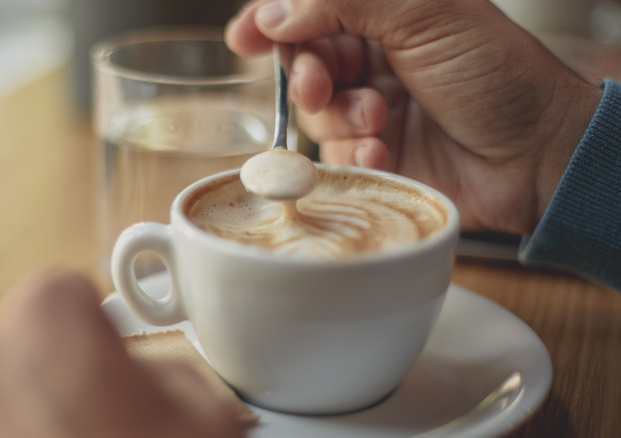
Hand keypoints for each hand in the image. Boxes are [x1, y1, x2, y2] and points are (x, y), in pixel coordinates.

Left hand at [0, 271, 247, 437]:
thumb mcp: (201, 416)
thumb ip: (177, 372)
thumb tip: (157, 382)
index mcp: (46, 314)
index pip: (75, 296)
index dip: (102, 335)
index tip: (114, 365)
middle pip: (22, 340)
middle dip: (57, 374)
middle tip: (98, 422)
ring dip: (15, 411)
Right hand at [226, 0, 602, 233]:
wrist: (536, 154)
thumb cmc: (496, 73)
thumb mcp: (426, 12)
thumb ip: (344, 0)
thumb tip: (275, 13)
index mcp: (386, 17)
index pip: (310, 13)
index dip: (272, 22)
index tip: (245, 37)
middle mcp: (373, 63)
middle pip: (302, 64)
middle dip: (305, 76)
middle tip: (319, 86)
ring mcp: (371, 113)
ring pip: (314, 115)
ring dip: (339, 118)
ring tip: (379, 119)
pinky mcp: (374, 159)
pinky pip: (334, 158)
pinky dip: (353, 154)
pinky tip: (383, 152)